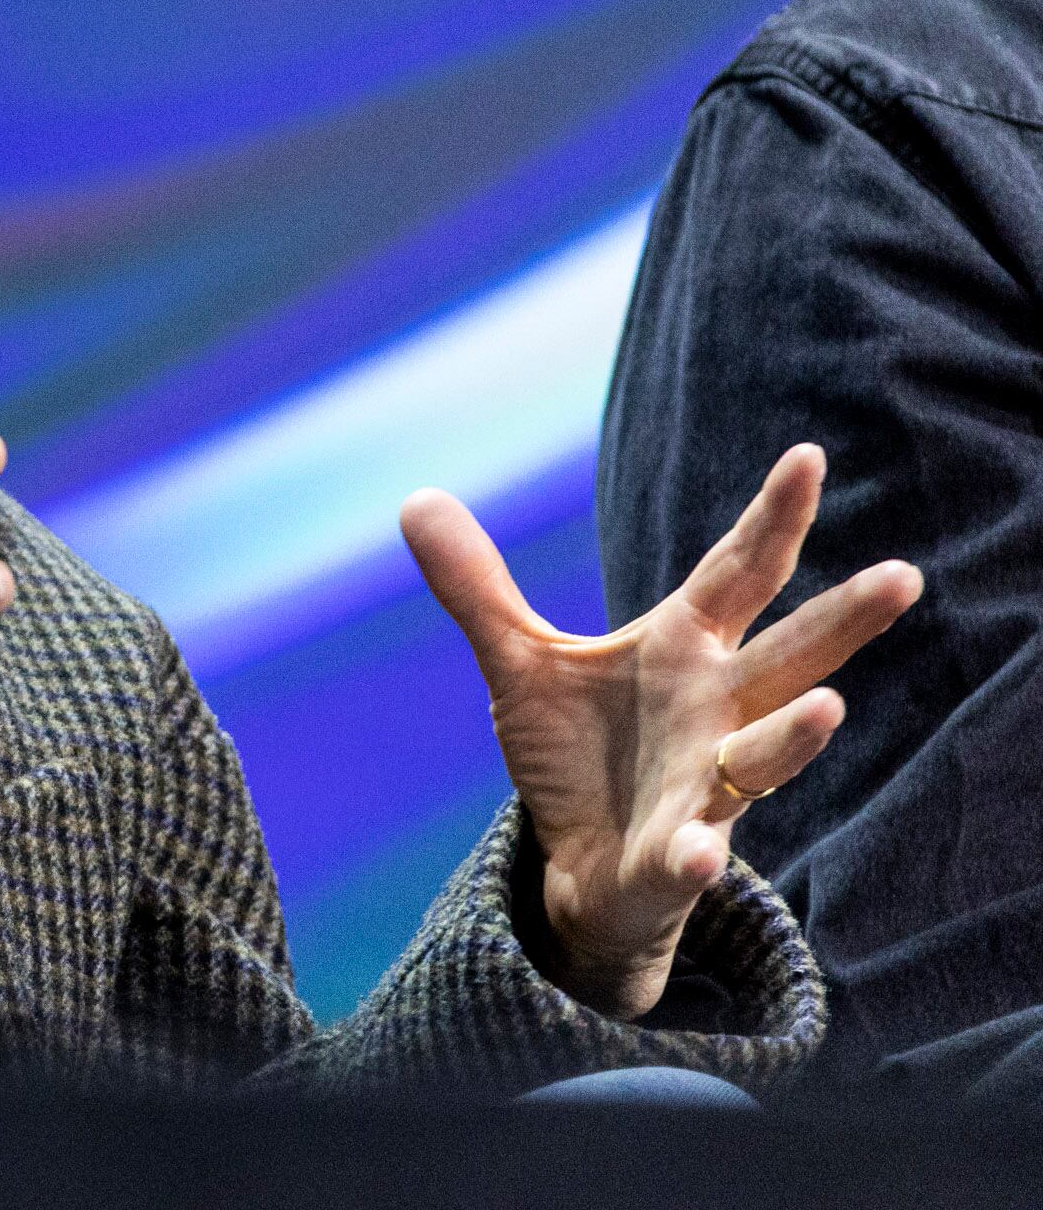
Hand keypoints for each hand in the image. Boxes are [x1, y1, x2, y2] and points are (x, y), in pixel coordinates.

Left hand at [403, 444, 920, 1019]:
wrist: (577, 863)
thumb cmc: (577, 752)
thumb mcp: (519, 660)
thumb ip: (476, 586)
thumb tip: (416, 498)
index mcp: (684, 649)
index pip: (738, 573)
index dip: (772, 518)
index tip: (809, 457)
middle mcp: (715, 709)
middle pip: (789, 655)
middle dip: (843, 619)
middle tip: (903, 574)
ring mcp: (708, 784)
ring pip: (765, 755)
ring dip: (795, 735)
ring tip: (827, 706)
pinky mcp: (679, 855)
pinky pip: (694, 853)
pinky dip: (697, 854)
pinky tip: (700, 855)